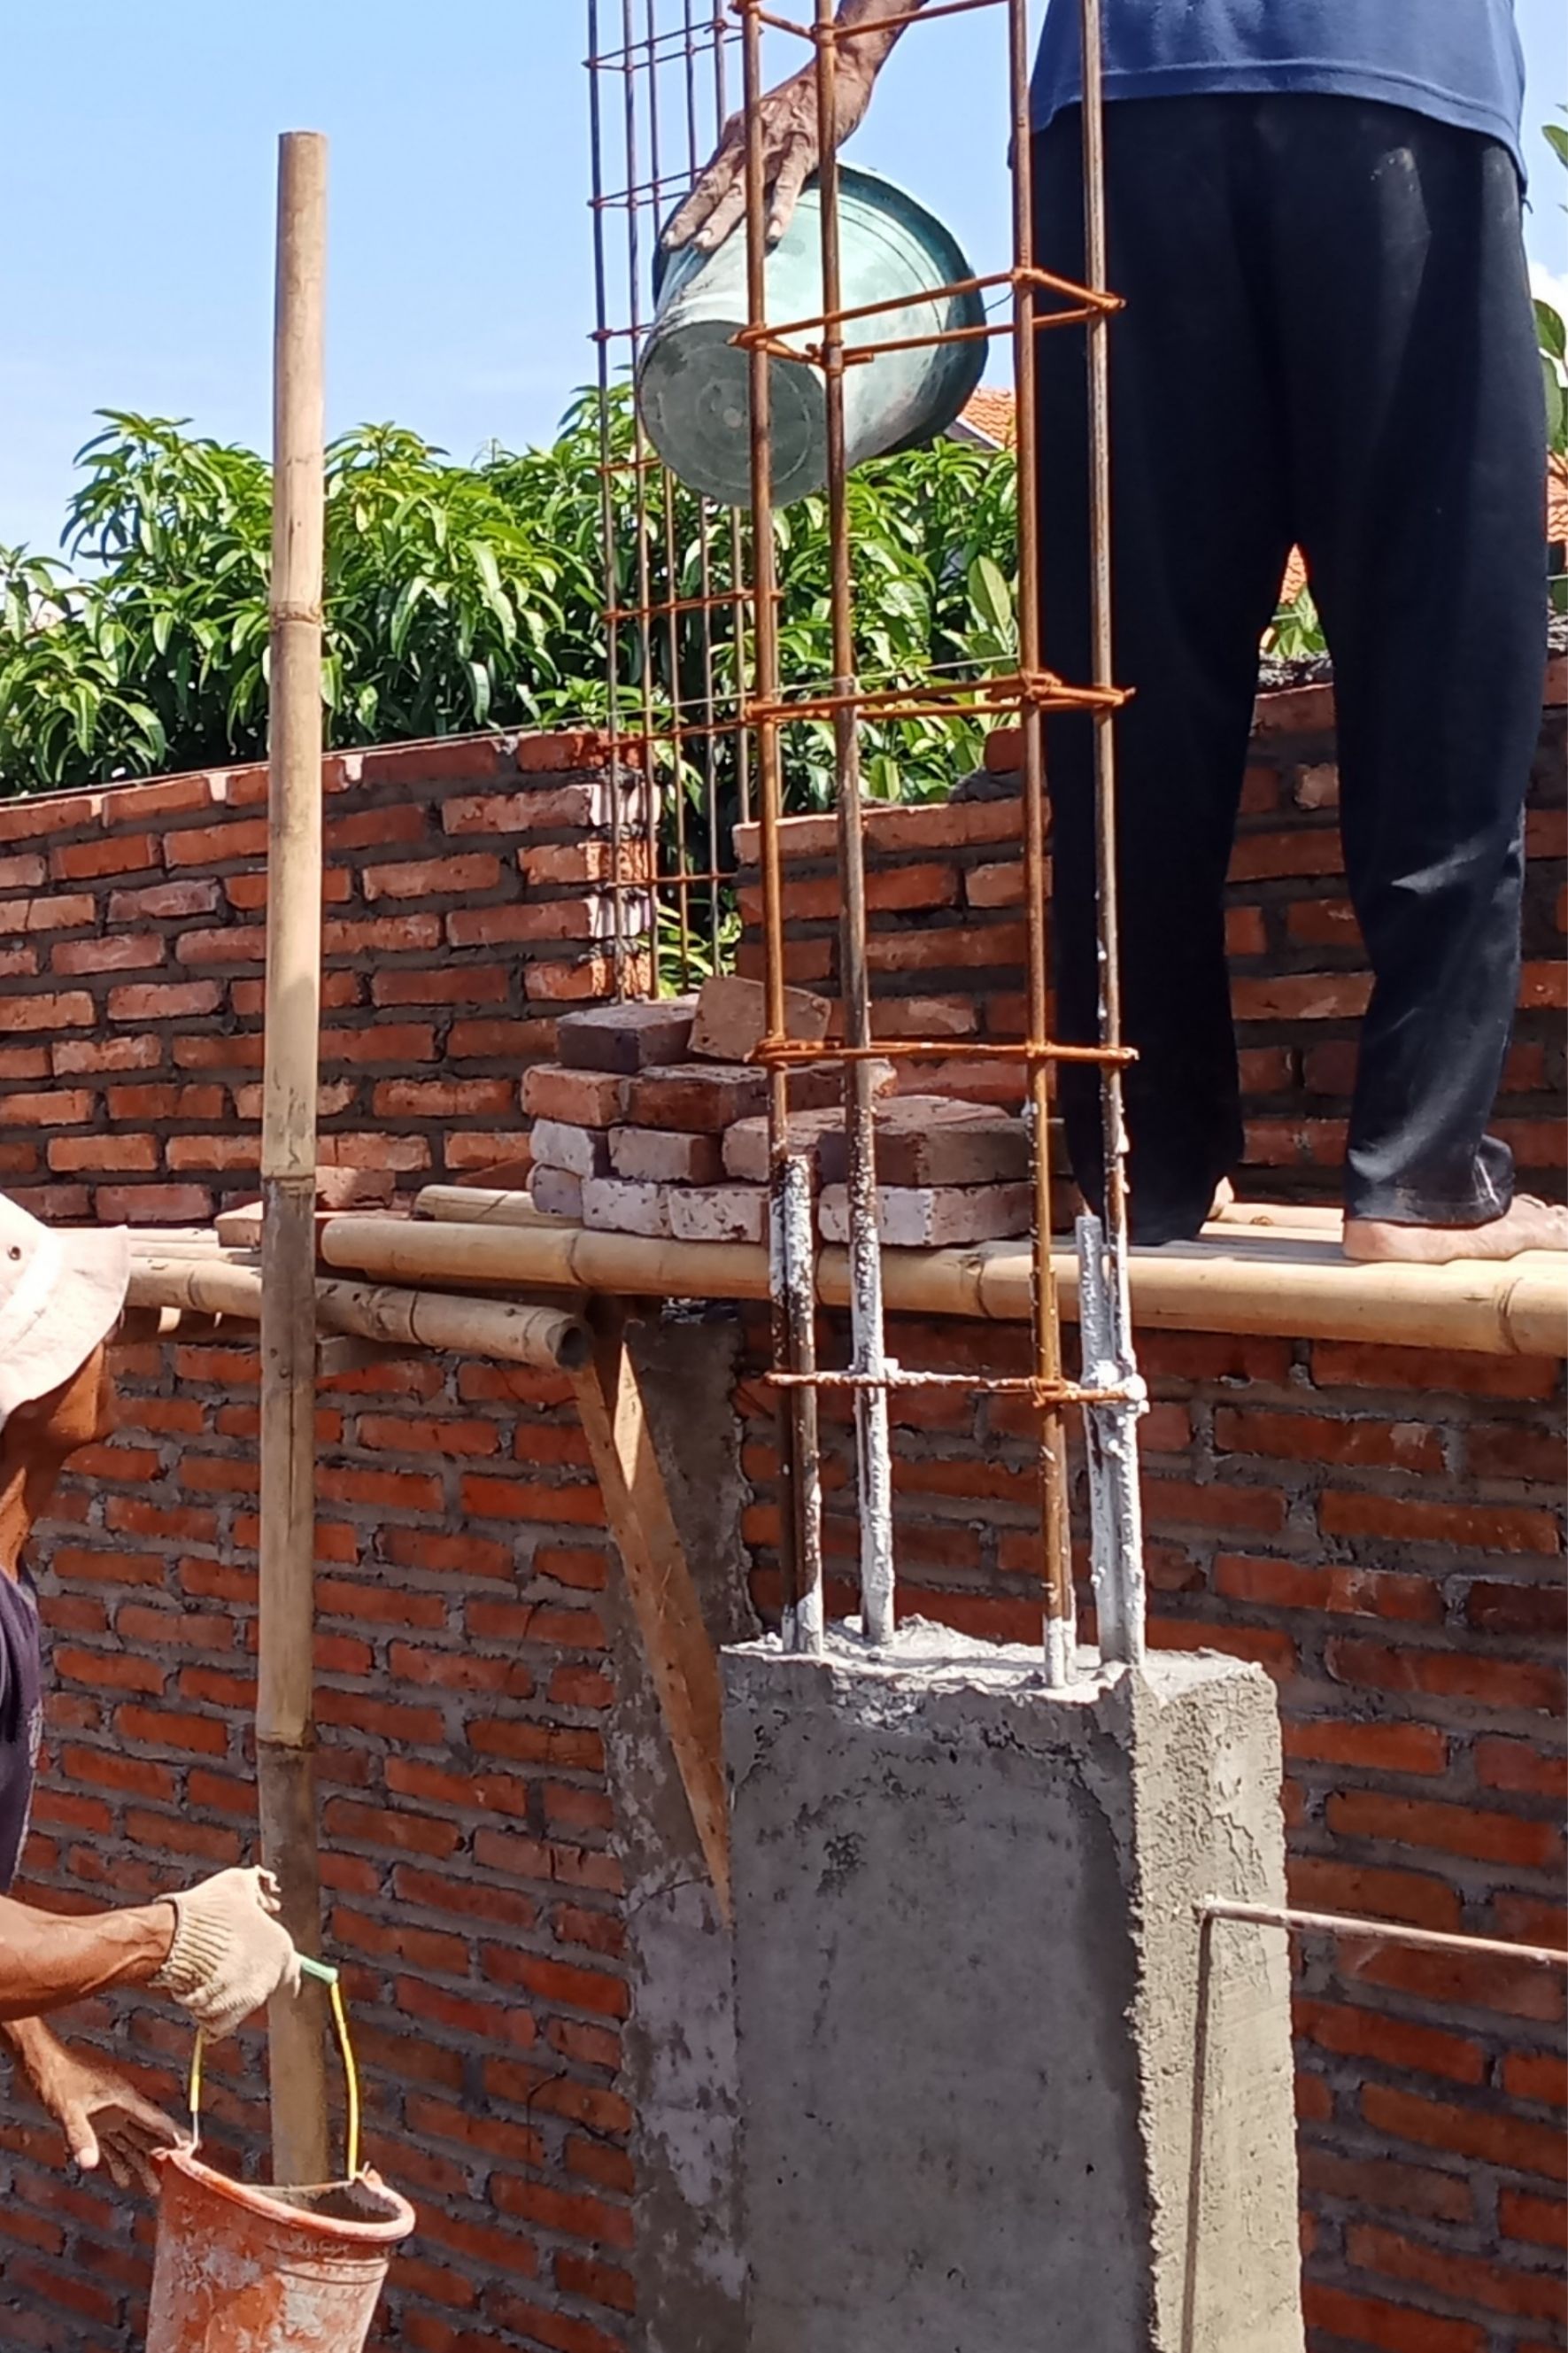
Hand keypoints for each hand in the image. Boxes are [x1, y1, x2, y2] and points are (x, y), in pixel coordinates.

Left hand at [5, 2019, 178, 2194]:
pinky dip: (118, 2161)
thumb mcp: (68, 2109)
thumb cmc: (57, 2080)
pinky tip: (122, 2179)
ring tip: (152, 2188)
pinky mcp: (96, 2122)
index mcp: (122, 2098)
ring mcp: (109, 2115)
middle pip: (146, 2134)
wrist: (43, 2067)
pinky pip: (113, 2145)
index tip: (190, 2146)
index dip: (172, 2133)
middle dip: (161, 2154)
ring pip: (131, 2142)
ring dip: (141, 2164)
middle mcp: (120, 2107)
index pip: (154, 2119)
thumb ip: (80, 2135)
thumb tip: (90, 2164)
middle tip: (178, 2172)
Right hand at [150, 1866, 301, 2039]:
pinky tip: (195, 1994)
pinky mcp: (220, 2018)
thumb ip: (261, 1888)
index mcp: (281, 1949)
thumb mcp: (239, 1883)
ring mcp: (245, 2002)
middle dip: (248, 1978)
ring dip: (226, 1995)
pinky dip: (208, 2013)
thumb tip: (273, 1896)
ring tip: (206, 1973)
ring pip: (239, 2005)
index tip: (265, 1962)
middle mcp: (268, 1979)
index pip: (293, 1968)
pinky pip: (218, 2022)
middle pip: (264, 1986)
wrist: (174, 1939)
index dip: (279, 1964)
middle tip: (228, 1964)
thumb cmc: (208, 1910)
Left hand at [663, 46, 881, 254]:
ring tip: (702, 245)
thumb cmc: (803, 104)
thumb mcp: (765, 129)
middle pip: (713, 187)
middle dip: (690, 217)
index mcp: (736, 139)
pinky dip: (780, 209)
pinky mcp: (803, 147)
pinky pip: (788, 183)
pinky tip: (772, 235)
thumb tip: (731, 193)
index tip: (668, 242)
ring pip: (742, 189)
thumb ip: (749, 158)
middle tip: (669, 246)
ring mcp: (774, 145)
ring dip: (721, 219)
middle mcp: (747, 142)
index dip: (686, 211)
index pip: (705, 181)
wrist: (835, 68)